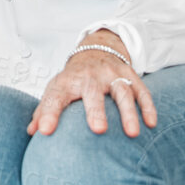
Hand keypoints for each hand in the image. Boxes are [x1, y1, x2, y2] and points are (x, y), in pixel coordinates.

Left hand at [28, 31, 157, 138]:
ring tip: (132, 133)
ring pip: (122, 91)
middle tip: (98, 130)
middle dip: (96, 110)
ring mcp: (112, 74)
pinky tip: (151, 123)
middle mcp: (90, 75)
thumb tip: (32, 132)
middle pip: (93, 91)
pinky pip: (142, 90)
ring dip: (128, 112)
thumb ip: (45, 109)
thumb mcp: (57, 88)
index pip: (55, 96)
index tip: (45, 131)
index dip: (48, 113)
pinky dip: (148, 106)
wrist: (96, 50)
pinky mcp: (130, 75)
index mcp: (67, 81)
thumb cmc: (73, 79)